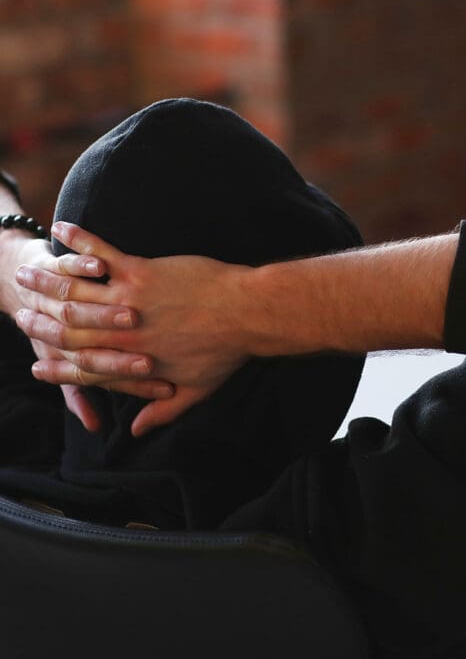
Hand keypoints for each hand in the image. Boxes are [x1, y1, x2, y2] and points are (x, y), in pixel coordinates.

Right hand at [16, 222, 251, 434]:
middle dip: (37, 318)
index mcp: (133, 360)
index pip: (84, 370)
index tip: (37, 367)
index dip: (58, 370)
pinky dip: (79, 240)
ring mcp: (129, 301)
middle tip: (17, 307)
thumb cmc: (227, 351)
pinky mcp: (141, 272)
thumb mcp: (197, 389)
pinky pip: (100, 253)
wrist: (250, 315)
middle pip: (68, 329)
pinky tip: (61, 228)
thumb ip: (164, 410)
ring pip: (75, 292)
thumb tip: (139, 430)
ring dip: (46, 279)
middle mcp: (123, 333)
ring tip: (25, 270)